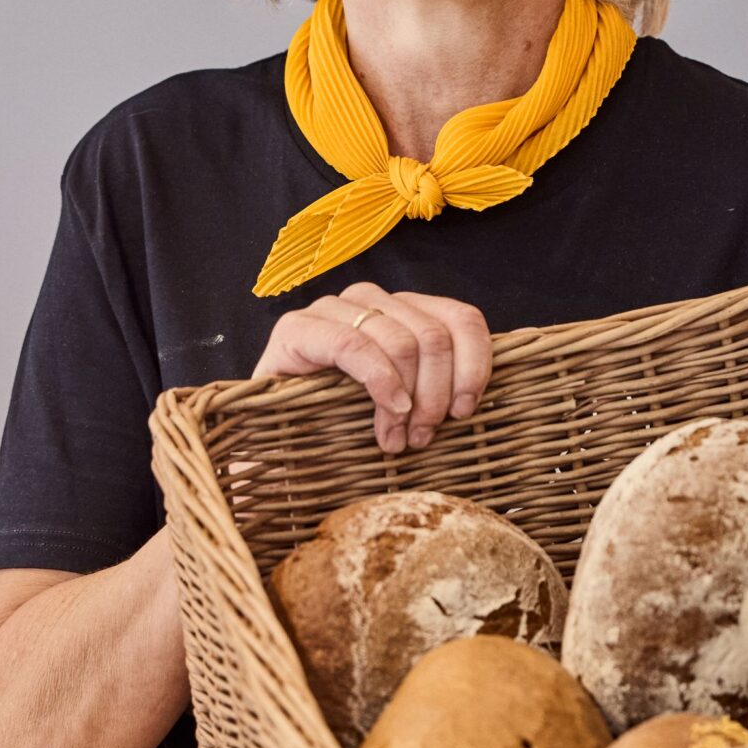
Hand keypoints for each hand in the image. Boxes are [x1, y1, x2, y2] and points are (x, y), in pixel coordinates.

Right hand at [251, 284, 492, 455]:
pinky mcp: (296, 329)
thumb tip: (478, 397)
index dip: (475, 363)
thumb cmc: (342, 429)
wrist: (270, 446)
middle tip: (423, 437)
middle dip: (437, 394)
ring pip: (404, 339)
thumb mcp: (404, 404)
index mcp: (402, 311)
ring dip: (410, 399)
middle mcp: (370, 301)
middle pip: (435, 334)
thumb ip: (435, 386)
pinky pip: (354, 344)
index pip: (461, 317)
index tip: (467, 410)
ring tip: (398, 439)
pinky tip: (387, 412)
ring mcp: (331, 310)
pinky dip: (380, 381)